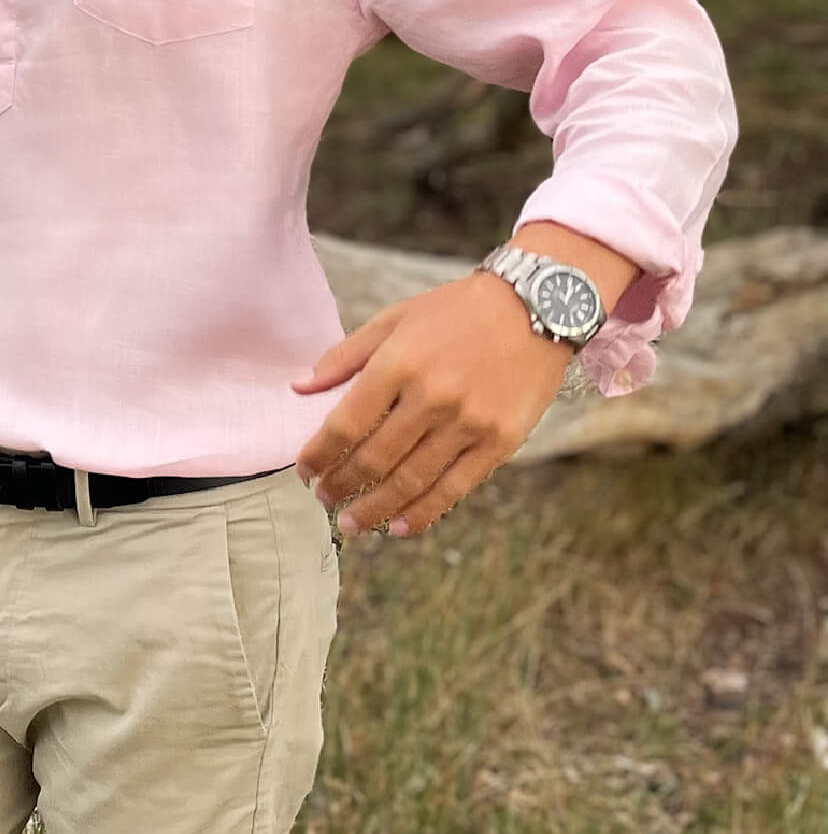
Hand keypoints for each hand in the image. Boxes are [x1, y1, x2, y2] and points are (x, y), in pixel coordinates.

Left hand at [290, 272, 571, 537]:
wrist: (535, 307)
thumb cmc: (454, 312)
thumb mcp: (393, 319)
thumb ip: (344, 356)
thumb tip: (299, 388)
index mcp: (399, 364)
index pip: (346, 423)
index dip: (319, 454)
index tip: (304, 471)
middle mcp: (432, 397)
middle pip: (375, 459)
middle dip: (341, 485)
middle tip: (322, 498)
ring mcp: (469, 424)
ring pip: (411, 482)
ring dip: (374, 509)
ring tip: (351, 523)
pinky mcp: (499, 443)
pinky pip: (454, 489)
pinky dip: (422, 513)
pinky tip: (397, 526)